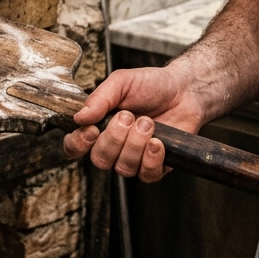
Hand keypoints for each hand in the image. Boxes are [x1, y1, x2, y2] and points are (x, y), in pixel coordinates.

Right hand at [62, 63, 203, 183]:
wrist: (184, 90)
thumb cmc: (151, 85)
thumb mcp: (121, 82)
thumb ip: (99, 98)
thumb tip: (79, 117)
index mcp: (98, 125)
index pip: (75, 146)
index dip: (79, 144)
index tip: (92, 130)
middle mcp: (113, 145)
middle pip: (99, 159)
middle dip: (115, 138)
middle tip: (129, 116)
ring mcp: (134, 158)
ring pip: (123, 167)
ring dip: (136, 144)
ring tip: (148, 122)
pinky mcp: (155, 166)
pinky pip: (146, 175)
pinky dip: (152, 158)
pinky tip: (158, 141)